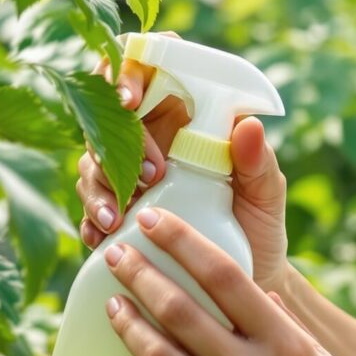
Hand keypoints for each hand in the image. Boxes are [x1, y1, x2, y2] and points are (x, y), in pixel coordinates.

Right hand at [75, 32, 291, 290]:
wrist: (244, 286)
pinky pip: (89, 206)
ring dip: (101, 185)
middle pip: (108, 114)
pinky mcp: (117, 210)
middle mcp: (152, 137)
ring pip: (93, 160)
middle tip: (148, 176)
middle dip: (115, 140)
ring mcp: (129, 173)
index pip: (148, 68)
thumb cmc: (259, 227)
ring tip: (118, 218)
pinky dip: (91, 219)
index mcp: (187, 115)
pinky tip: (101, 237)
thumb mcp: (266, 194)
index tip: (130, 100)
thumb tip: (248, 124)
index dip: (129, 70)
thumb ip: (258, 161)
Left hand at [100, 206, 355, 355]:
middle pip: (181, 311)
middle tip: (116, 255)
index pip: (223, 275)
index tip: (152, 219)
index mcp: (286, 343)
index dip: (181, 241)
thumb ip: (279, 324)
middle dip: (141, 275)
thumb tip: (249, 290)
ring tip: (113, 304)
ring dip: (129, 325)